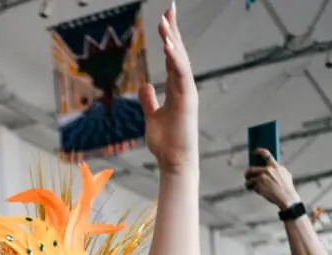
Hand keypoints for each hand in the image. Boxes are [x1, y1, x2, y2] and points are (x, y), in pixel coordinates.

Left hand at [138, 4, 197, 173]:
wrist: (174, 162)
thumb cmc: (166, 143)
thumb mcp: (152, 117)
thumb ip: (149, 100)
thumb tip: (145, 86)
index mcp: (176, 88)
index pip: (172, 57)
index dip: (169, 38)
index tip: (165, 19)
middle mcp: (183, 87)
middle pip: (179, 53)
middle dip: (173, 30)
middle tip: (169, 9)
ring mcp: (187, 92)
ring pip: (181, 60)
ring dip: (173, 40)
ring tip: (165, 21)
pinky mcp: (187, 100)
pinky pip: (181, 75)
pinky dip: (175, 60)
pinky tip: (168, 46)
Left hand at [244, 150, 301, 209]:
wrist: (286, 197)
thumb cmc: (286, 187)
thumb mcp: (285, 174)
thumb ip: (277, 169)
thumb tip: (271, 165)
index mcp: (275, 166)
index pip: (266, 154)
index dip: (258, 151)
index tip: (254, 152)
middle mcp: (267, 170)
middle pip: (251, 169)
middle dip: (248, 173)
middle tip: (247, 175)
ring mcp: (262, 178)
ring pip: (249, 179)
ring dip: (248, 182)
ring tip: (249, 185)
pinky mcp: (258, 186)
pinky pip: (251, 186)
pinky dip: (251, 188)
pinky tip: (253, 190)